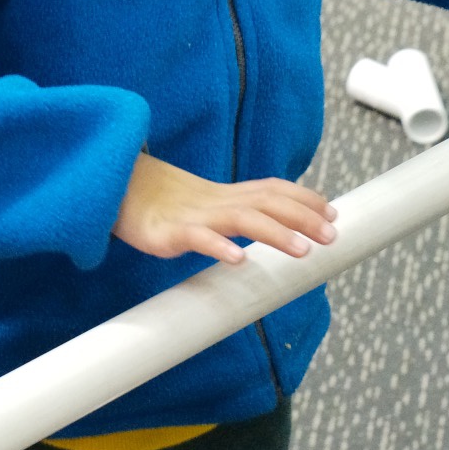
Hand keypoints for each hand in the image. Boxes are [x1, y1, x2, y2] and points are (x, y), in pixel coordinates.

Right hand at [113, 154, 337, 265]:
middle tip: (332, 234)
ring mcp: (194, 216)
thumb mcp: (208, 206)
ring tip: (302, 250)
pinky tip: (238, 259)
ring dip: (275, 232)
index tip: (333, 212)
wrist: (115, 192)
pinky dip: (219, 246)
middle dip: (303, 217)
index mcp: (228, 194)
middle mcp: (217, 201)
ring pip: (241, 219)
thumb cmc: (165, 205)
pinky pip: (197, 238)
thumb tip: (277, 227)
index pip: (274, 189)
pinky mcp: (169, 233)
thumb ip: (240, 212)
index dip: (305, 198)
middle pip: (267, 202)